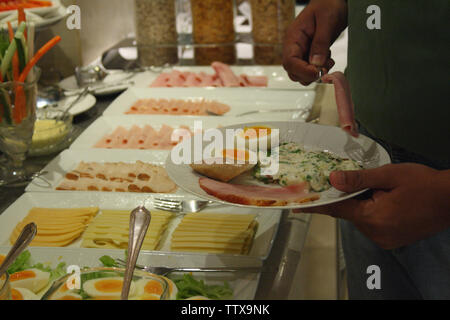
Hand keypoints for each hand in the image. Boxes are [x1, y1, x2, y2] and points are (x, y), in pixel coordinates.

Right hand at [283, 0, 347, 84]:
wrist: (335, 1)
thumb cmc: (329, 5)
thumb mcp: (327, 21)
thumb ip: (320, 43)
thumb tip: (316, 64)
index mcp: (294, 37)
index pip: (290, 61)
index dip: (302, 70)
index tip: (317, 71)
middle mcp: (295, 47)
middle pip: (293, 71)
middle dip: (308, 75)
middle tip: (325, 68)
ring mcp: (302, 52)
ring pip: (301, 74)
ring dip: (315, 74)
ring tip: (328, 62)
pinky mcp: (310, 55)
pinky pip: (310, 70)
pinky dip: (320, 70)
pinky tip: (328, 59)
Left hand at [298, 163, 449, 248]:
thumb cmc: (423, 184)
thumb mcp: (389, 175)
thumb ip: (359, 178)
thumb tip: (332, 180)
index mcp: (374, 218)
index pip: (336, 210)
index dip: (316, 205)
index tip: (296, 205)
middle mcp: (377, 234)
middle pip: (349, 213)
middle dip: (347, 197)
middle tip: (347, 180)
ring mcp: (385, 239)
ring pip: (360, 218)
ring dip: (361, 204)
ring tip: (378, 189)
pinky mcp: (393, 240)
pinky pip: (372, 224)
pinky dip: (371, 211)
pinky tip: (383, 199)